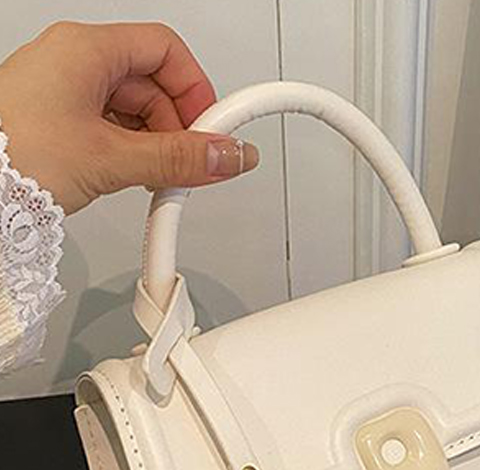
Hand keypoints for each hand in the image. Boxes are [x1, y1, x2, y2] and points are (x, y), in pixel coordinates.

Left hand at [0, 22, 259, 214]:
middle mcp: (74, 63)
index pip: (166, 50)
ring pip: (135, 109)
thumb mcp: (112, 159)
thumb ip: (179, 159)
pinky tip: (136, 178)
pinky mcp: (60, 121)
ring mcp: (65, 92)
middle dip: (179, 126)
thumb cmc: (13, 158)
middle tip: (192, 162)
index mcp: (85, 51)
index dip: (197, 89)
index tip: (214, 126)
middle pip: (154, 83)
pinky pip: (113, 127)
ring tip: (159, 178)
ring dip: (157, 145)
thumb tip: (227, 156)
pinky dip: (133, 152)